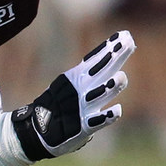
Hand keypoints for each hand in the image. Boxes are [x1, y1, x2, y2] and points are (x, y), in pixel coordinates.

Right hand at [12, 31, 133, 159]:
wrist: (37, 130)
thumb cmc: (60, 104)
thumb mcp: (72, 83)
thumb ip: (93, 70)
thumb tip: (114, 50)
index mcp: (76, 77)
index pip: (96, 60)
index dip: (110, 48)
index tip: (125, 35)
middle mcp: (80, 90)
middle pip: (101, 71)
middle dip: (115, 57)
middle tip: (128, 43)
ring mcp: (81, 109)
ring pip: (99, 95)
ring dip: (110, 87)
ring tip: (123, 76)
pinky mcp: (83, 128)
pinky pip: (96, 122)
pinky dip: (106, 116)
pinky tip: (117, 110)